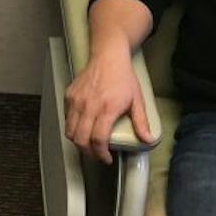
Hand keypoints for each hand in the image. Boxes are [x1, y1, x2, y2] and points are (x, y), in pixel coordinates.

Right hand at [64, 47, 153, 163]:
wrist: (108, 56)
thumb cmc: (123, 77)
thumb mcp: (137, 100)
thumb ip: (141, 122)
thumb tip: (148, 140)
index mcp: (106, 109)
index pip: (98, 140)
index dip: (101, 154)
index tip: (107, 159)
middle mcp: (89, 106)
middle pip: (80, 139)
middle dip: (89, 152)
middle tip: (97, 155)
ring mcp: (76, 101)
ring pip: (70, 131)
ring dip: (78, 142)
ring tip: (89, 144)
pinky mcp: (69, 96)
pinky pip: (67, 118)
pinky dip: (73, 127)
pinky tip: (83, 127)